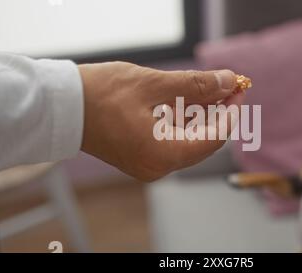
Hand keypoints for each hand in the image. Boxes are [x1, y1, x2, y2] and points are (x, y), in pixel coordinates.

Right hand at [78, 61, 243, 181]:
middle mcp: (158, 167)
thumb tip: (228, 82)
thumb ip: (196, 85)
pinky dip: (185, 122)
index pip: (213, 138)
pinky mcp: (142, 156)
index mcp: (163, 154)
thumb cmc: (101, 94)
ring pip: (189, 141)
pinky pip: (174, 141)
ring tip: (212, 89)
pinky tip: (191, 102)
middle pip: (203, 141)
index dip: (230, 113)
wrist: (62, 106)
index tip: (238, 90)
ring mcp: (149, 164)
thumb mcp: (154, 84)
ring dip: (203, 116)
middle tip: (228, 86)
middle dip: (218, 113)